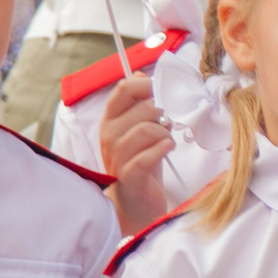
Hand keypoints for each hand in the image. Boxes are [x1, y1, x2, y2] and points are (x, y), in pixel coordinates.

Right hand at [99, 74, 175, 231]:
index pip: (124, 88)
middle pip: (142, 108)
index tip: (160, 96)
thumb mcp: (141, 129)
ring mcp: (116, 156)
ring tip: (167, 141)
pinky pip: (147, 156)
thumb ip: (141, 104)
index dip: (147, 86)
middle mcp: (109, 135)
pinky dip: (162, 149)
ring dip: (165, 134)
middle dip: (163, 115)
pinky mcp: (128, 176)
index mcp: (111, 119)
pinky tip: (167, 149)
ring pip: (147, 129)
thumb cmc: (141, 162)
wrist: (136, 203)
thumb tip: (141, 75)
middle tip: (168, 127)